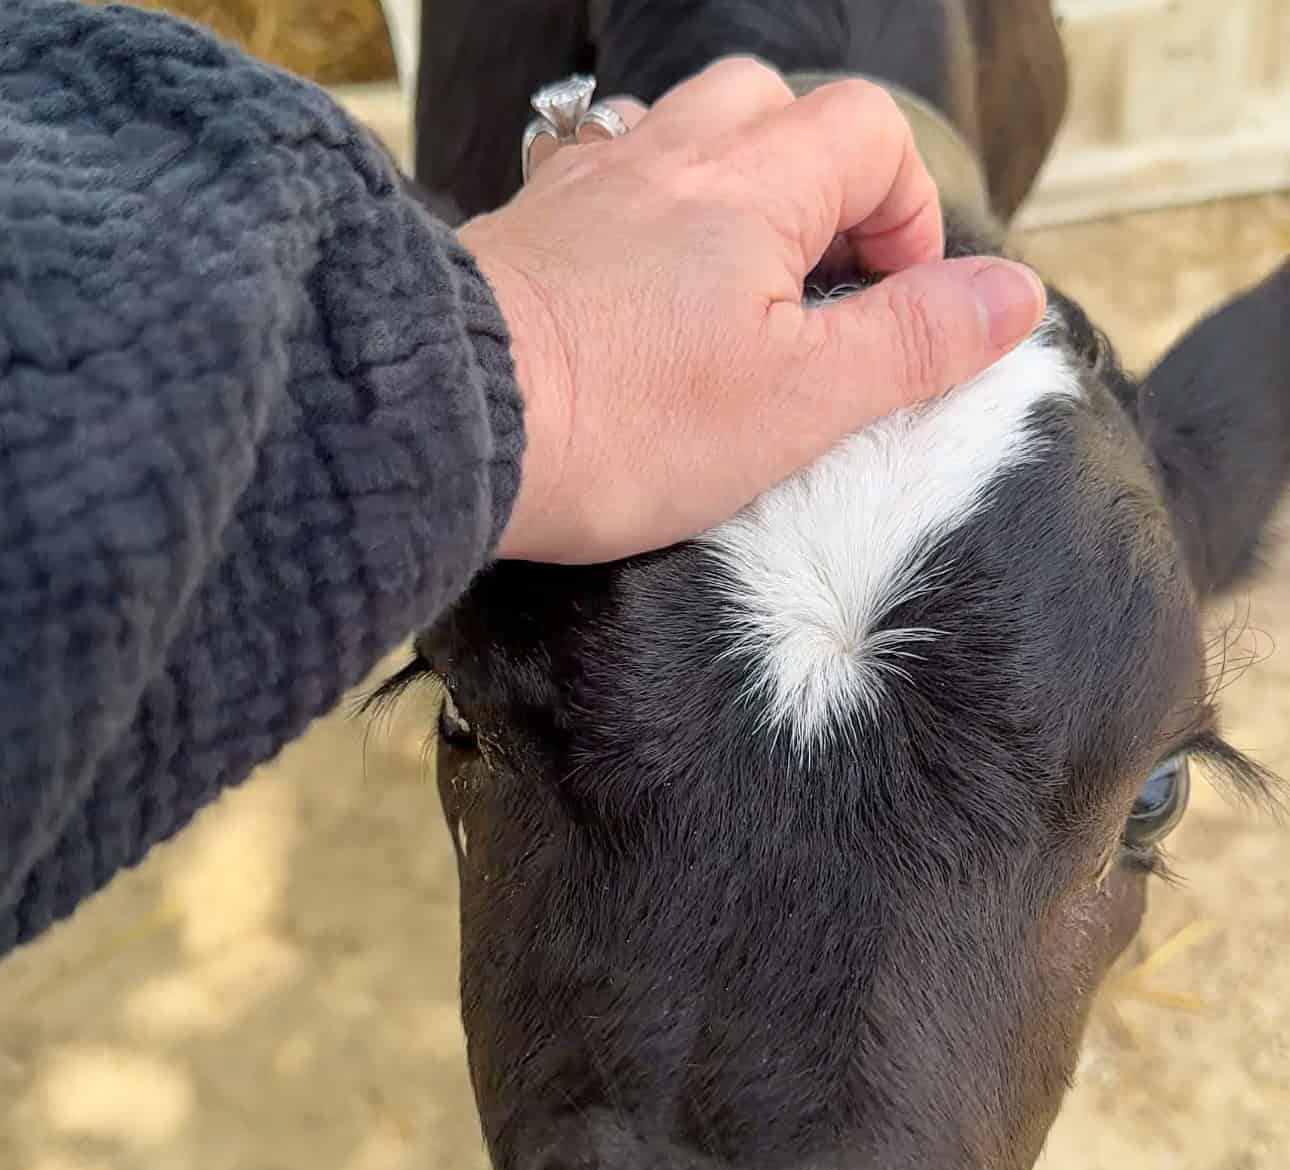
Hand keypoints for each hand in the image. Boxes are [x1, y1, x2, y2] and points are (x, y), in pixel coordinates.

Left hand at [459, 58, 1045, 564]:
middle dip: (822, 181)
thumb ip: (912, 342)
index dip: (907, 213)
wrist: (451, 426)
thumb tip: (1013, 296)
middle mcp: (669, 157)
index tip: (893, 308)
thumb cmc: (622, 424)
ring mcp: (591, 184)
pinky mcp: (530, 227)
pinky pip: (609, 176)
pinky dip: (650, 211)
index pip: (869, 135)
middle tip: (821, 286)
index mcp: (753, 187)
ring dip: (734, 185)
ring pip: (685, 129)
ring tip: (740, 283)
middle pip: (773, 105)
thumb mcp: (800, 403)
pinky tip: (643, 284)